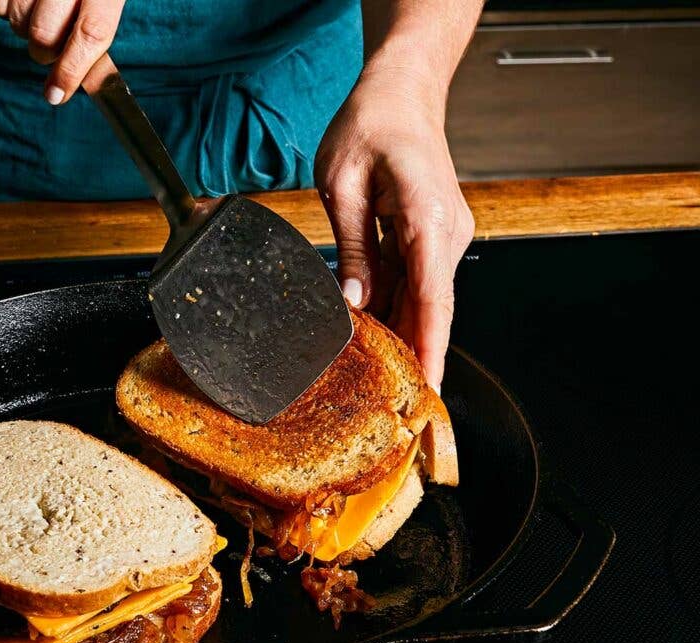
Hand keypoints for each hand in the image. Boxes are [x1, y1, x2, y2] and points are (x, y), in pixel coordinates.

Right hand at [0, 0, 125, 104]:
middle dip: (44, 51)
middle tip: (48, 41)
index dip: (73, 69)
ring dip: (21, 26)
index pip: (92, 32)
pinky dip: (0, 5)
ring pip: (16, 20)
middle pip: (46, 35)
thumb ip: (94, 27)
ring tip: (35, 6)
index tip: (56, 96)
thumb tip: (81, 81)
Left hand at [314, 64, 473, 390]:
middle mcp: (446, 232)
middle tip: (394, 403)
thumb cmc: (369, 124)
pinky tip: (375, 334)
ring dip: (405, 334)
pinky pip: (417, 282)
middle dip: (417, 356)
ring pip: (425, 299)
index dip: (430, 349)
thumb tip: (354, 303)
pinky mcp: (432, 236)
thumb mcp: (342, 185)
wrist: (400, 92)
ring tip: (379, 378)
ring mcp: (444, 235)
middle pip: (432, 308)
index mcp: (427, 218)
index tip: (427, 390)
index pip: (433, 299)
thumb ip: (351, 248)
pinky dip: (399, 309)